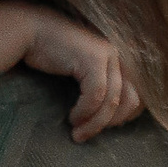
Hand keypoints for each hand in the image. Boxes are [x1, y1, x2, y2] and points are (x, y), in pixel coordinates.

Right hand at [17, 7, 141, 140]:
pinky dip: (84, 112)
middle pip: (130, 99)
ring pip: (111, 101)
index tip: (103, 128)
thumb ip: (101, 86)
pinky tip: (73, 118)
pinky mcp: (93, 59)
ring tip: (77, 133)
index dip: (123, 116)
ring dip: (95, 123)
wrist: (31, 32)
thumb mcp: (83, 72)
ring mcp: (107, 54)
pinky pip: (95, 95)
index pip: (137, 94)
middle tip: (90, 134)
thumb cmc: (52, 56)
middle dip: (111, 122)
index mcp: (120, 58)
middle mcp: (118, 54)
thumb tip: (114, 118)